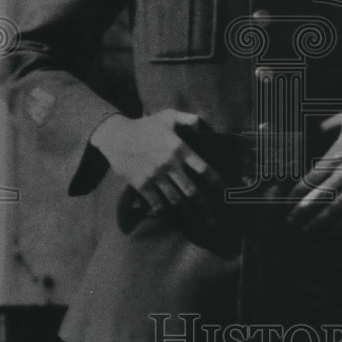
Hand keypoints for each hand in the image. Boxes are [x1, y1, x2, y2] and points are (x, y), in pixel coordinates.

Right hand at [90, 110, 224, 227]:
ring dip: (189, 215)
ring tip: (198, 224)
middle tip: (212, 221)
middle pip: (192, 192)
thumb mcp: (170, 116)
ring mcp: (155, 176)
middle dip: (204, 209)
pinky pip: (157, 203)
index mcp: (179, 148)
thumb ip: (191, 120)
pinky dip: (167, 214)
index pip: (204, 169)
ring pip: (176, 201)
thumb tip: (207, 129)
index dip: (217, 182)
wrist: (116, 136)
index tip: (225, 192)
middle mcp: (169, 164)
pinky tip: (174, 220)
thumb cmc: (146, 126)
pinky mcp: (141, 185)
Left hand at [287, 112, 341, 235]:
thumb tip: (318, 127)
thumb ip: (329, 122)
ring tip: (307, 229)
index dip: (299, 190)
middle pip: (320, 196)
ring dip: (320, 220)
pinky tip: (333, 232)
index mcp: (338, 155)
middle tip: (291, 220)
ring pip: (336, 208)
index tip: (289, 198)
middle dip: (304, 210)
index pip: (313, 177)